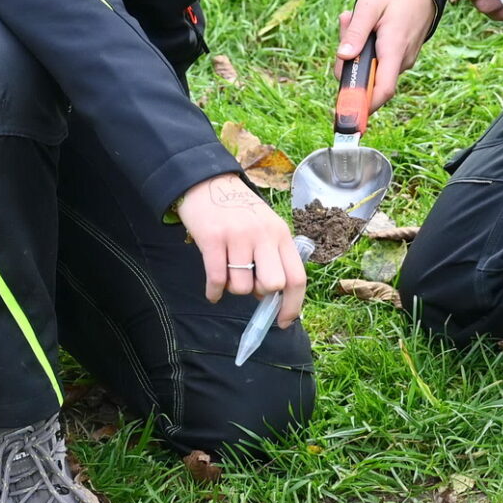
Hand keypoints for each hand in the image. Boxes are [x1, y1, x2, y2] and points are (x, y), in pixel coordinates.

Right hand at [177, 173, 305, 325]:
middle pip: (273, 284)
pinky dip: (214, 292)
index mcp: (281, 234)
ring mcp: (238, 236)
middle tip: (250, 285)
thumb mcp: (265, 227)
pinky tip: (212, 292)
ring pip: (242, 286)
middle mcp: (263, 234)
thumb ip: (272, 257)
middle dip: (260, 294)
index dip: (292, 305)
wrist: (206, 181)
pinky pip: (217, 279)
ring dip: (233, 289)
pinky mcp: (212, 238)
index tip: (283, 321)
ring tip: (228, 275)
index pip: (297, 277)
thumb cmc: (238, 211)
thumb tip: (270, 298)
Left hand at [338, 0, 437, 112]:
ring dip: (356, 48)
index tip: (346, 115)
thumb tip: (343, 56)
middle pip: (368, 78)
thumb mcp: (369, 4)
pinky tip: (365, 22)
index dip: (364, 105)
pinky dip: (365, 45)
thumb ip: (356, 32)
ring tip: (355, 17)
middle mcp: (402, 59)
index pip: (383, 89)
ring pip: (370, 67)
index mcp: (395, 49)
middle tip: (346, 23)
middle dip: (349, 60)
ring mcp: (403, 58)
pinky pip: (377, 59)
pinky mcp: (400, 55)